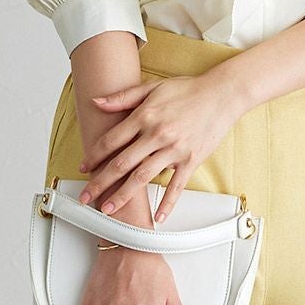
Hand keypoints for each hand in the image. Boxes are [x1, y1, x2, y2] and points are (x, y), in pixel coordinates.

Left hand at [76, 72, 247, 221]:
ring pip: (143, 177)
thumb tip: (97, 101)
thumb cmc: (188, 90)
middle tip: (86, 197)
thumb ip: (123, 97)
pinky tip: (157, 217)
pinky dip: (167, 203)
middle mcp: (157, 134)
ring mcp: (174, 149)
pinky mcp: (191, 160)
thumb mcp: (152, 87)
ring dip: (123, 195)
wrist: (222, 95)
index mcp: (145, 117)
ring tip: (108, 209)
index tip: (83, 168)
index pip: (111, 140)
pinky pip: (177, 186)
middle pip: (122, 163)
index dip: (94, 156)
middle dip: (100, 182)